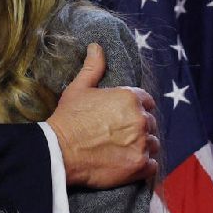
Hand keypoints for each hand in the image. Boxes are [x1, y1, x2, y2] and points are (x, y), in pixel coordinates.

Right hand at [46, 43, 158, 187]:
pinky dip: (142, 166)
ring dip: (142, 147)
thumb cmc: (68, 118)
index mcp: (129, 98)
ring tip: (121, 150)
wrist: (60, 151)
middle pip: (150, 123)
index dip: (135, 108)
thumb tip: (96, 47)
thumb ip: (93, 67)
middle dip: (138, 128)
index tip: (122, 116)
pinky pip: (152, 166)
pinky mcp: (140, 166)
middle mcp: (140, 119)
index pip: (146, 101)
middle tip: (118, 135)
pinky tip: (126, 163)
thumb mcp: (79, 88)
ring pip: (153, 144)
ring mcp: (142, 144)